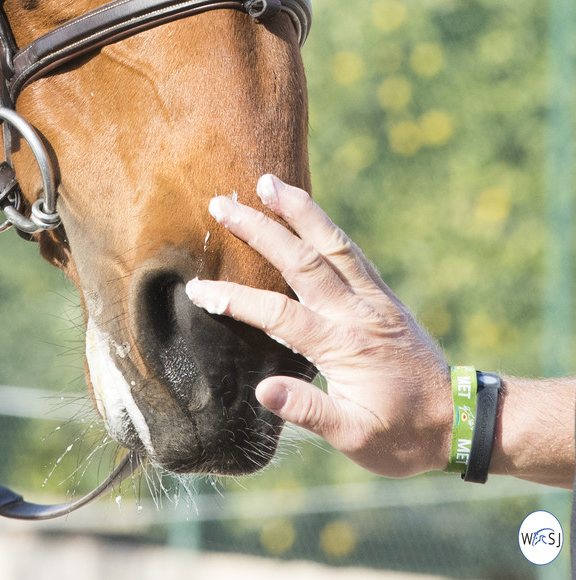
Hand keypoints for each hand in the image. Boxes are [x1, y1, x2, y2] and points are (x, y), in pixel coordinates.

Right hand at [186, 175, 452, 477]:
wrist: (459, 421)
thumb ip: (309, 411)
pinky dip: (326, 226)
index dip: (235, 299)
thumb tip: (262, 390)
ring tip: (269, 182)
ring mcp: (374, 300)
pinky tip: (309, 213)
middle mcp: (358, 313)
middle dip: (260, 229)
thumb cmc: (402, 436)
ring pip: (333, 244)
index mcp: (343, 346)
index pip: (278, 313)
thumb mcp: (355, 437)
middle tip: (223, 203)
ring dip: (299, 210)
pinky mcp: (383, 298)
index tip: (199, 288)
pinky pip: (351, 252)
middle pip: (303, 260)